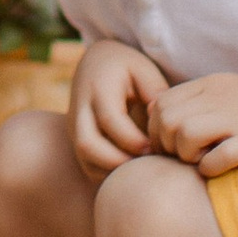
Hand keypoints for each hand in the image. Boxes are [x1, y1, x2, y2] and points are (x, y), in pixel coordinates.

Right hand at [72, 39, 167, 178]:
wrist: (95, 63)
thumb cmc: (126, 68)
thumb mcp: (143, 69)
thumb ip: (155, 91)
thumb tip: (163, 121)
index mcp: (98, 88)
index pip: (110, 120)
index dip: (133, 139)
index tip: (154, 147)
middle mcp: (80, 110)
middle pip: (87, 144)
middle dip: (118, 161)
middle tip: (146, 163)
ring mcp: (74, 127)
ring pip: (85, 159)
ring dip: (113, 170)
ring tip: (141, 168)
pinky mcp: (77, 140)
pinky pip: (89, 166)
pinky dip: (110, 173)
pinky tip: (132, 168)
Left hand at [146, 72, 237, 174]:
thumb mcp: (227, 92)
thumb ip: (194, 99)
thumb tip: (154, 112)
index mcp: (209, 85)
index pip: (160, 103)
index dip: (156, 129)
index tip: (169, 145)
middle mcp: (218, 98)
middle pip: (166, 120)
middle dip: (166, 144)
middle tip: (183, 157)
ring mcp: (235, 120)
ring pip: (184, 135)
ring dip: (185, 155)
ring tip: (202, 160)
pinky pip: (213, 159)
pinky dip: (209, 169)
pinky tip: (220, 168)